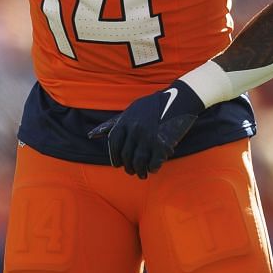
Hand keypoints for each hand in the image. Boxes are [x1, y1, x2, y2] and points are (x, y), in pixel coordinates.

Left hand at [88, 82, 205, 177]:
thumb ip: (114, 124)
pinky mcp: (162, 144)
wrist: (181, 98)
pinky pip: (154, 163)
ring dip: (139, 171)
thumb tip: (92, 135)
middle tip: (132, 171)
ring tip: (142, 174)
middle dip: (128, 167)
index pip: (114, 144)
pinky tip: (154, 169)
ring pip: (138, 162)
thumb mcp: (132, 110)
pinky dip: (152, 168)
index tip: (117, 164)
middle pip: (126, 155)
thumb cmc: (154, 106)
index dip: (114, 157)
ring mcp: (148, 137)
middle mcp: (134, 130)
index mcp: (126, 121)